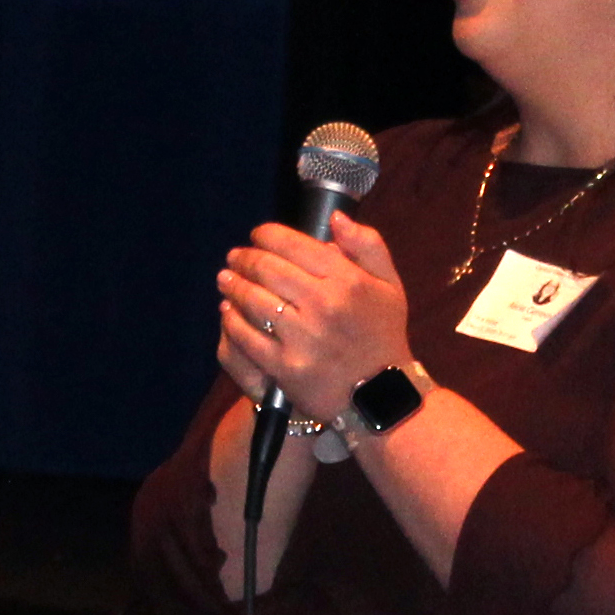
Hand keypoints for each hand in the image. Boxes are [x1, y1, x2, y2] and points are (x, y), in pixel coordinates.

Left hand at [217, 212, 412, 421]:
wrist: (378, 396)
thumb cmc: (382, 335)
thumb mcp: (389, 285)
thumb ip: (367, 245)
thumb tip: (334, 218)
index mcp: (347, 280)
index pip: (295, 244)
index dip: (267, 235)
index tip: (257, 236)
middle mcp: (324, 304)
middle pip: (268, 269)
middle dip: (245, 259)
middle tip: (234, 257)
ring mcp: (302, 337)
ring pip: (253, 300)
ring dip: (232, 285)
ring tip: (225, 279)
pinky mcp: (286, 367)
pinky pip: (248, 336)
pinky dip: (232, 320)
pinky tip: (226, 311)